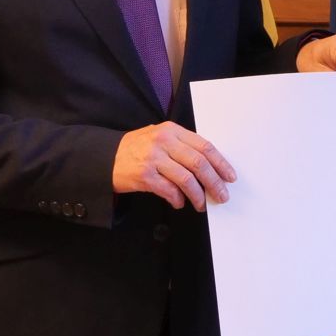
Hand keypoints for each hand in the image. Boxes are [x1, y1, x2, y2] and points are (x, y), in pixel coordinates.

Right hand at [113, 122, 236, 208]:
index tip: (229, 177)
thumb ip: (182, 147)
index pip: (204, 146)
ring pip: (186, 179)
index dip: (220, 163)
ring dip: (198, 195)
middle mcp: (163, 142)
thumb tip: (211, 167)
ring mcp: (153, 159)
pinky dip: (178, 200)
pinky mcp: (144, 176)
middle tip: (222, 195)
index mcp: (171, 131)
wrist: (106, 157)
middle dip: (214, 182)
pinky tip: (179, 203)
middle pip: (198, 163)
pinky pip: (169, 191)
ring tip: (202, 204)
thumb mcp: (160, 138)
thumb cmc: (137, 149)